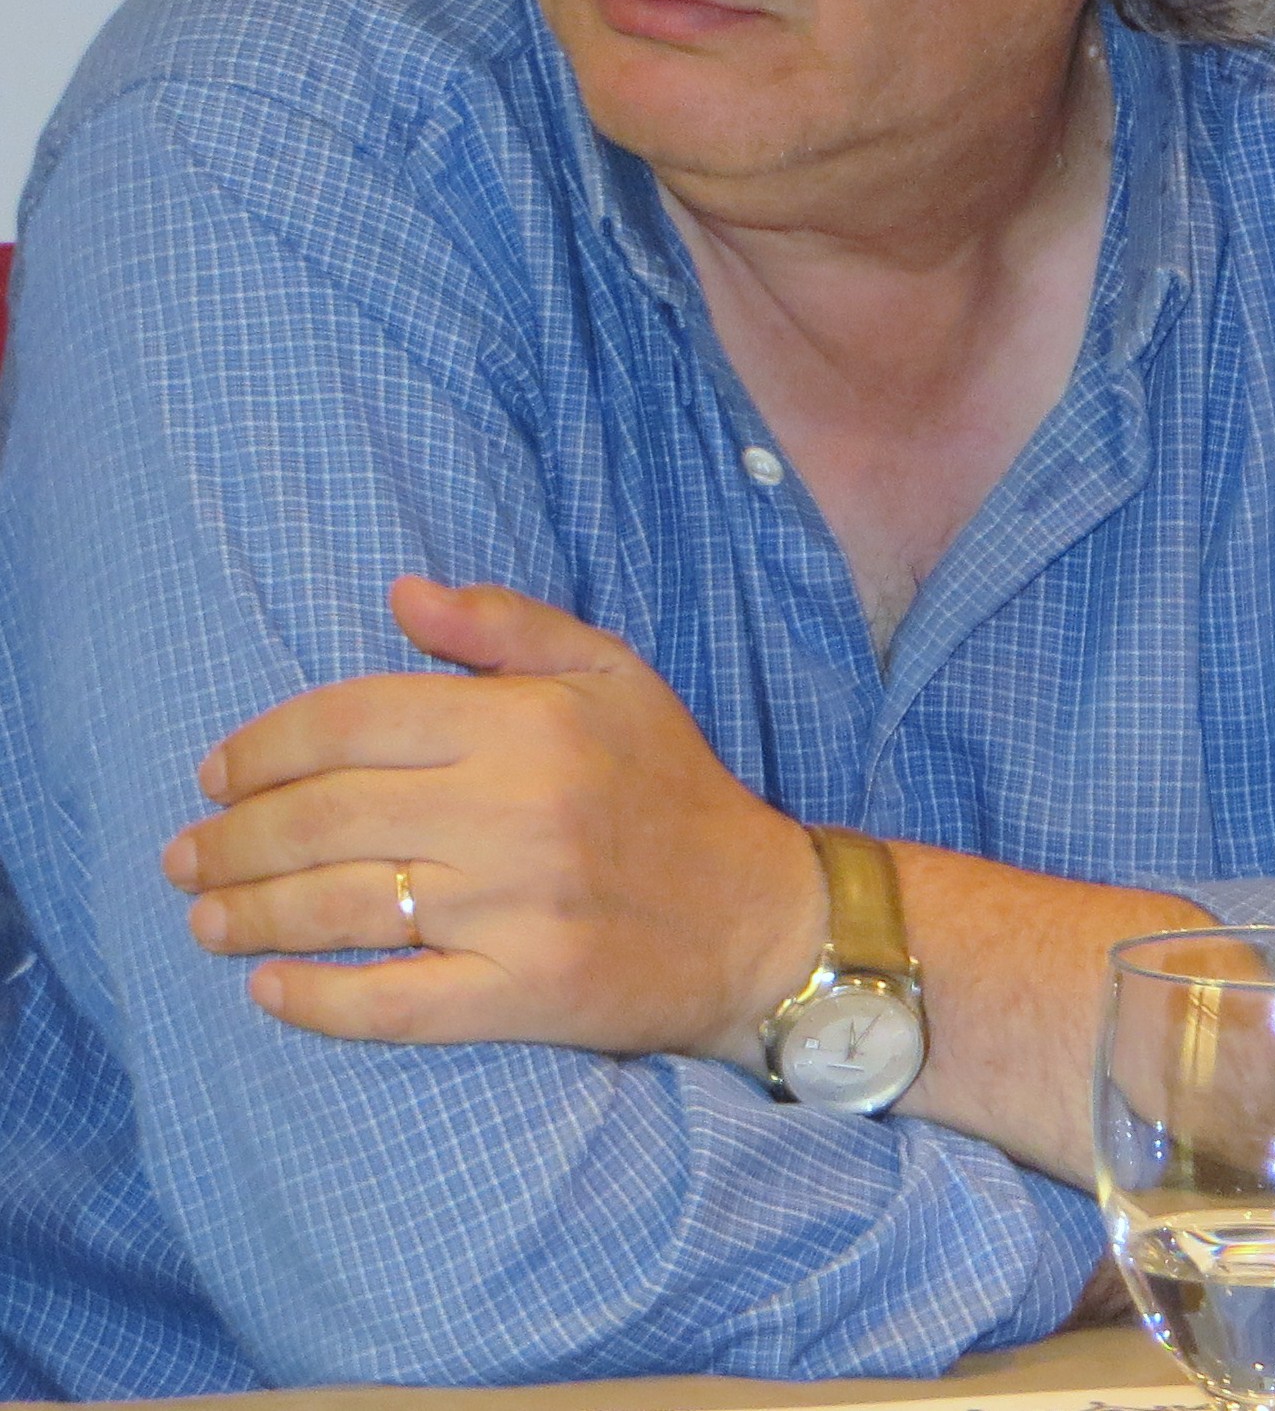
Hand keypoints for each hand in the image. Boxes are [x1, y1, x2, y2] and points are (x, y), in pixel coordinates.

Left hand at [162, 576, 820, 1064]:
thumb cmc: (673, 789)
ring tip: (207, 919)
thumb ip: (506, 627)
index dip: (263, 748)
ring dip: (250, 916)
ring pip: (340, 909)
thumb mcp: (614, 676)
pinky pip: (392, 1004)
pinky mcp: (526, 994)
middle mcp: (516, 811)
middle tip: (186, 857)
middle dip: (232, 839)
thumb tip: (399, 594)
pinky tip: (270, 993)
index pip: (351, 721)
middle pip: (324, 819)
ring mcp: (517, 909)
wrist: (762, 918)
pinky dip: (316, 1003)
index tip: (216, 775)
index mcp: (529, 725)